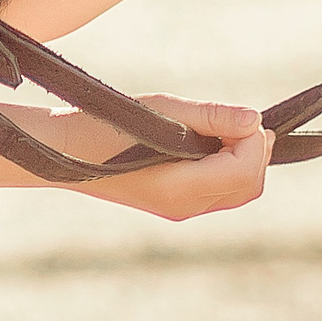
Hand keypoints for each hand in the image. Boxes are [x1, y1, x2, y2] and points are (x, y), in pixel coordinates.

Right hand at [79, 96, 272, 219]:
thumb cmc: (107, 123)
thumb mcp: (161, 109)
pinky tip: (215, 142)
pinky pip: (220, 192)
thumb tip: (254, 119)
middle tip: (240, 120)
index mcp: (178, 188)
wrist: (66, 149)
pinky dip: (229, 167)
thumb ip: (210, 115)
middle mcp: (184, 207)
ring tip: (229, 127)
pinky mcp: (176, 204)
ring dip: (244, 159)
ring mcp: (180, 210)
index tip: (241, 115)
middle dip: (255, 151)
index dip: (253, 141)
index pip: (243, 172)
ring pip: (238, 192)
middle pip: (248, 186)